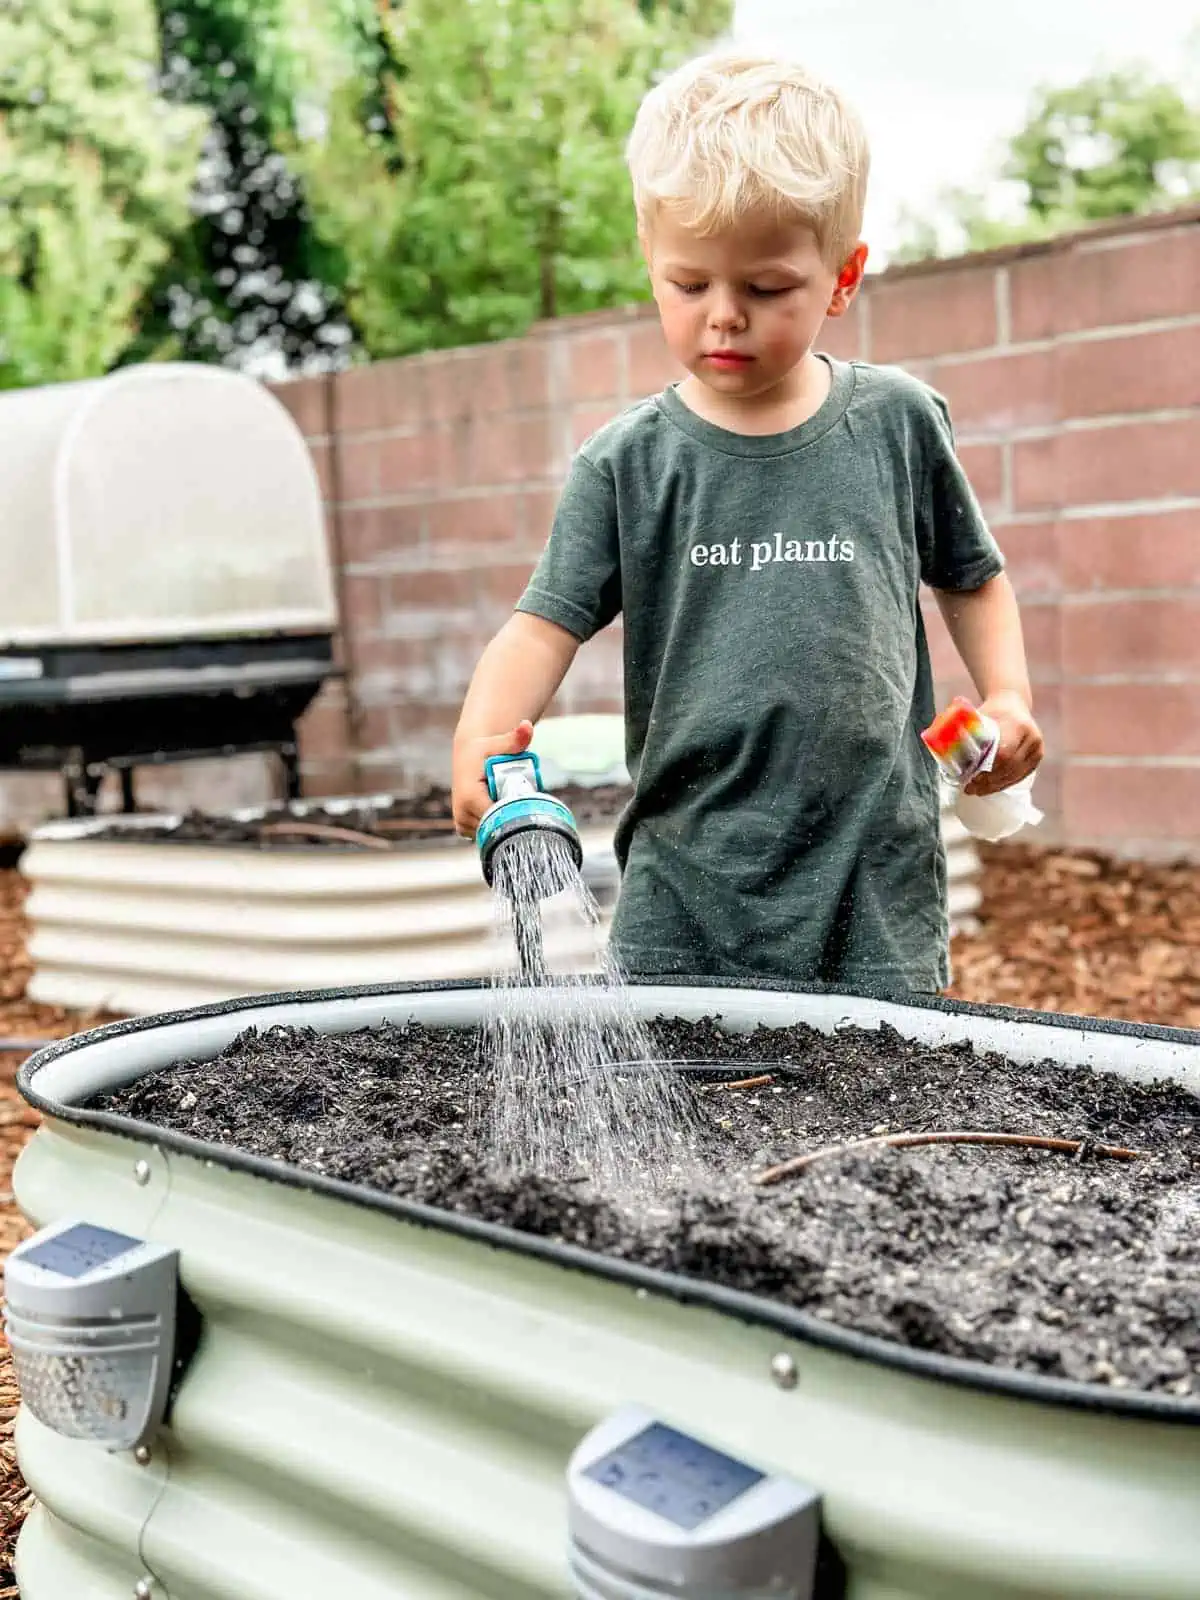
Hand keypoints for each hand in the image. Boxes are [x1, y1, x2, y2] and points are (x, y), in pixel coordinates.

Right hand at [451, 719, 533, 836]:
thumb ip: (515, 738)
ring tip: (510, 804)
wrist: (467, 756)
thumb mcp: (498, 742)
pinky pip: (487, 834)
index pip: (499, 818)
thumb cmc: (484, 749)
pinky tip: (502, 813)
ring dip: (504, 823)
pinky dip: (496, 826)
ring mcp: (462, 823)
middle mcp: (462, 813)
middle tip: (523, 802)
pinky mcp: (464, 828)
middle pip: (498, 827)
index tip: (529, 806)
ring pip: (493, 833)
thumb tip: (527, 726)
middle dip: (512, 818)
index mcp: (470, 797)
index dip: (516, 814)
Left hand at [963, 692, 1043, 795]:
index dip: (988, 770)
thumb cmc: (991, 712)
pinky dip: (1004, 783)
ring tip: (977, 791)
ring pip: (1015, 774)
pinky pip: (1020, 775)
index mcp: (1017, 725)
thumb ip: (963, 730)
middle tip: (970, 789)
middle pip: (1009, 767)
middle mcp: (1032, 737)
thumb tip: (938, 745)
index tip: (971, 778)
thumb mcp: (978, 715)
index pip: (1003, 754)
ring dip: (995, 786)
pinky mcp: (1037, 757)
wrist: (1013, 704)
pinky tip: (990, 788)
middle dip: (988, 782)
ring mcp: (1037, 748)